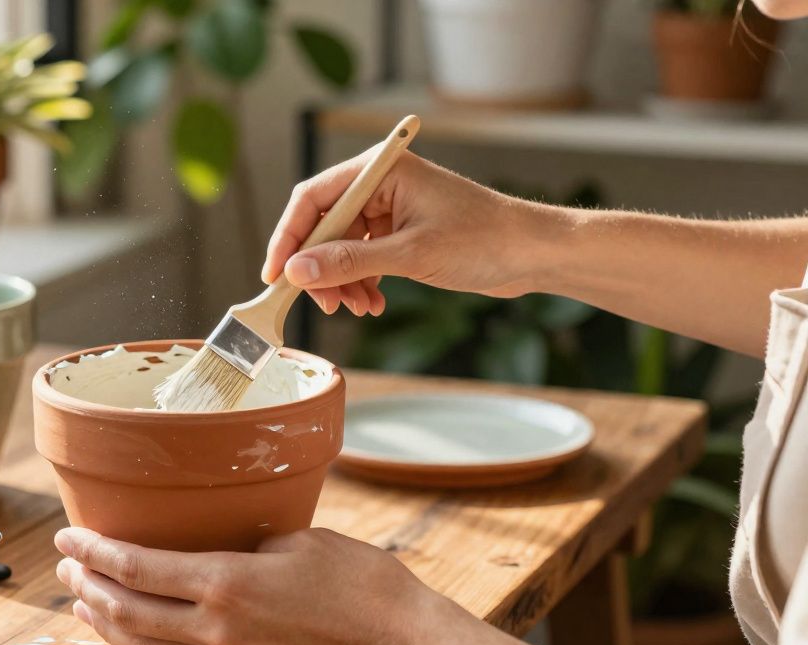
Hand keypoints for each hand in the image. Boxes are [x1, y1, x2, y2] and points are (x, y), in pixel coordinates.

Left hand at [53, 526, 445, 644]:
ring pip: (143, 642)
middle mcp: (216, 626)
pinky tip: (128, 629)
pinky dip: (139, 642)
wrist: (399, 642)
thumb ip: (240, 543)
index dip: (94, 551)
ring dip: (105, 619)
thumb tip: (210, 544)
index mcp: (226, 583)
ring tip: (82, 597)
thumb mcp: (293, 538)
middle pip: (127, 609)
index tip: (68, 535)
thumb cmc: (358, 580)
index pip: (137, 567)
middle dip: (88, 585)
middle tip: (65, 564)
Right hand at [262, 151, 555, 315]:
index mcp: (381, 171)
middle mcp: (380, 185)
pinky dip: (360, 283)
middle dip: (319, 268)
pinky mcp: (399, 233)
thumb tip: (297, 272)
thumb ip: (349, 262)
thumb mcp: (410, 254)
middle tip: (323, 304)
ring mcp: (389, 210)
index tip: (276, 275)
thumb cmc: (484, 240)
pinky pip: (361, 258)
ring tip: (358, 308)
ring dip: (341, 282)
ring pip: (340, 248)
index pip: (313, 199)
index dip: (289, 238)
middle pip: (323, 226)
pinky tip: (373, 303)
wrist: (533, 253)